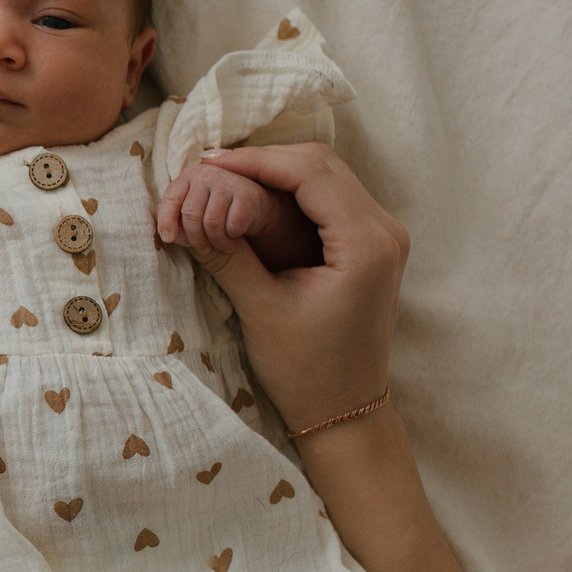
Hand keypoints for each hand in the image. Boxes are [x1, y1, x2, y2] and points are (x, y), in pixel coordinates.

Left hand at [156, 161, 273, 254]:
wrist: (254, 202)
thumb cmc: (216, 208)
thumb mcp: (194, 208)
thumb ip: (175, 217)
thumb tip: (167, 234)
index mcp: (189, 176)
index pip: (170, 198)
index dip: (166, 220)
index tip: (167, 238)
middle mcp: (207, 175)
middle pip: (191, 215)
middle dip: (195, 239)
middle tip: (203, 248)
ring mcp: (228, 183)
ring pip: (211, 223)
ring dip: (215, 242)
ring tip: (220, 245)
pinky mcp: (246, 196)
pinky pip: (232, 226)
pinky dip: (231, 238)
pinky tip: (233, 238)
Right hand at [165, 145, 407, 430]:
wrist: (345, 411)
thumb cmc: (307, 371)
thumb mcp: (260, 310)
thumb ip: (227, 256)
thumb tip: (186, 217)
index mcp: (366, 244)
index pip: (309, 173)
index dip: (255, 161)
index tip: (207, 162)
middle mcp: (385, 231)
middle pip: (322, 164)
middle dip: (264, 160)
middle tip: (211, 166)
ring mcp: (384, 237)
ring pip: (328, 175)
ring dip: (278, 171)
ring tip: (227, 177)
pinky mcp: (374, 246)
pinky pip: (332, 197)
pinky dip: (292, 191)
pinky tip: (256, 196)